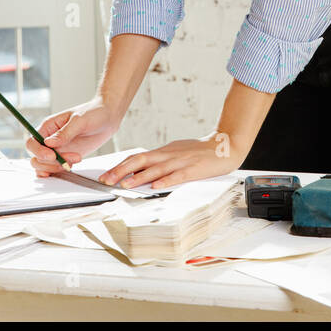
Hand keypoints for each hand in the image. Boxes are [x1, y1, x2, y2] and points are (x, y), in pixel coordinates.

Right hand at [26, 98, 121, 176]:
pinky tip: (70, 167)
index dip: (38, 151)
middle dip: (51, 162)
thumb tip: (48, 142)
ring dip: (57, 167)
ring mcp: (57, 150)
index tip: (52, 155)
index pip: (32, 142)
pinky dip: (58, 172)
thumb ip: (64, 133)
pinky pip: (54, 169)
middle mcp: (49, 139)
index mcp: (48, 126)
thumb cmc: (93, 113)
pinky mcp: (66, 157)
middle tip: (70, 159)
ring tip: (76, 159)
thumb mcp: (79, 120)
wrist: (108, 118)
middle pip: (36, 157)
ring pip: (44, 166)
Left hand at [97, 133, 241, 189]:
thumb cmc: (199, 152)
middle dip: (121, 171)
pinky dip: (166, 180)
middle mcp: (169, 155)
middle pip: (140, 161)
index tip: (106, 175)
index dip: (120, 166)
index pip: (137, 158)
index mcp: (164, 152)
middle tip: (106, 180)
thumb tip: (140, 172)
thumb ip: (160, 162)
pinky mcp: (194, 169)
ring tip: (125, 185)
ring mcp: (181, 161)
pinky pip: (177, 175)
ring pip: (155, 169)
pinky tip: (156, 186)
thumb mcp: (176, 153)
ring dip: (139, 177)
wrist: (225, 144)